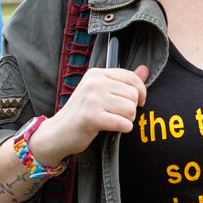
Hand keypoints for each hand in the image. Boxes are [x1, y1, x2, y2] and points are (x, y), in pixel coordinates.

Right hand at [28, 65, 148, 164]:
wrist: (57, 132)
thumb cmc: (82, 112)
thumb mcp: (100, 92)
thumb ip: (123, 81)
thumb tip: (145, 70)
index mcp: (96, 74)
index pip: (132, 78)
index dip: (140, 92)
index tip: (137, 102)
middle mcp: (94, 83)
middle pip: (133, 95)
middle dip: (131, 109)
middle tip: (117, 114)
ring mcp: (92, 99)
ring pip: (130, 109)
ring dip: (127, 120)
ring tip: (113, 121)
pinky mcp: (91, 117)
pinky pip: (123, 123)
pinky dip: (123, 129)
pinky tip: (112, 128)